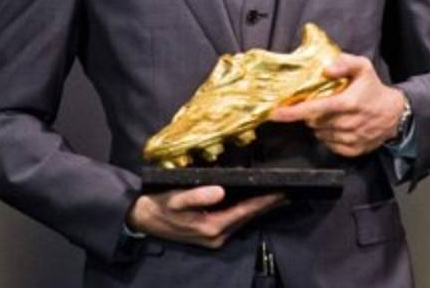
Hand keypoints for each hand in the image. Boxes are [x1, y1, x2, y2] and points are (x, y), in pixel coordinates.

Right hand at [125, 186, 285, 248]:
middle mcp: (217, 236)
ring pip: (242, 221)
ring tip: (275, 197)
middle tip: (286, 193)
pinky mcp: (210, 236)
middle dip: (267, 206)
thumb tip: (220, 191)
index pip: (245, 212)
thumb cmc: (160, 205)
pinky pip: (234, 222)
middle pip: (248, 218)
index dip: (264, 202)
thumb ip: (197, 195)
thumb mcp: (176, 198)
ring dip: (258, 210)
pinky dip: (246, 212)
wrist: (143, 218)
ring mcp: (214, 238)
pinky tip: (253, 204)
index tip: (281, 193)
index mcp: (211, 226)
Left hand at [269, 54, 406, 156]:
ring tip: (332, 114)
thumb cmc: (374, 89)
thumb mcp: (363, 67)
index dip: (292, 112)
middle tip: (319, 104)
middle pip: (313, 122)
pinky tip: (337, 125)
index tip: (275, 113)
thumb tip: (325, 69)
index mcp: (348, 102)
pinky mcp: (352, 150)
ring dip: (319, 124)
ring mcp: (350, 138)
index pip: (314, 109)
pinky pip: (329, 144)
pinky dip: (328, 135)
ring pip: (319, 133)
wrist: (395, 115)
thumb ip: (344, 62)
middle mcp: (348, 123)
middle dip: (310, 114)